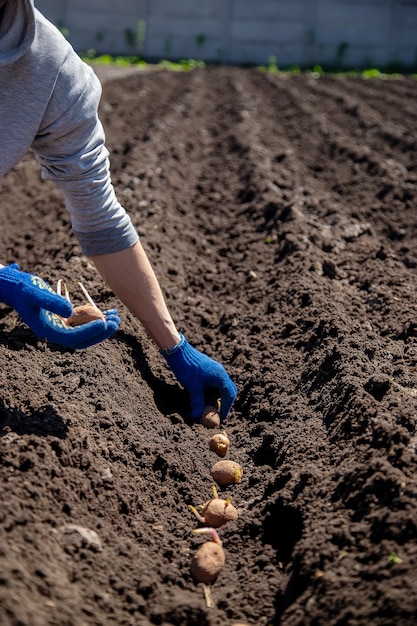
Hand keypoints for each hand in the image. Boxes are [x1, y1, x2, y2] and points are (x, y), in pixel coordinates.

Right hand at [0, 263, 119, 348]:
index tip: (104, 322)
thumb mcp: (34, 293)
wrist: (17, 289)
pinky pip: (84, 324)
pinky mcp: (66, 321)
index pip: (73, 337)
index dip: (89, 332)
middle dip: (101, 332)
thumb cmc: (24, 289)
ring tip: (116, 316)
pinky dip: (96, 319)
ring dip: (102, 327)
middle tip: (115, 321)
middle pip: (83, 340)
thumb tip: (70, 310)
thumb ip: (51, 301)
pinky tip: (108, 311)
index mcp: (48, 330)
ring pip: (86, 333)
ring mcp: (61, 328)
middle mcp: (56, 333)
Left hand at [161, 334, 236, 420]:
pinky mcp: (208, 370)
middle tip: (216, 413)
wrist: (178, 351)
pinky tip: (201, 397)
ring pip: (219, 388)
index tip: (221, 417)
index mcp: (220, 377)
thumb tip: (198, 417)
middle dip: (223, 403)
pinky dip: (209, 392)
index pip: (229, 395)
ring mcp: (214, 370)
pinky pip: (213, 384)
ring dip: (214, 398)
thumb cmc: (187, 368)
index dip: (226, 407)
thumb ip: (197, 403)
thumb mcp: (193, 388)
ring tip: (206, 407)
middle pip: (227, 391)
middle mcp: (220, 373)